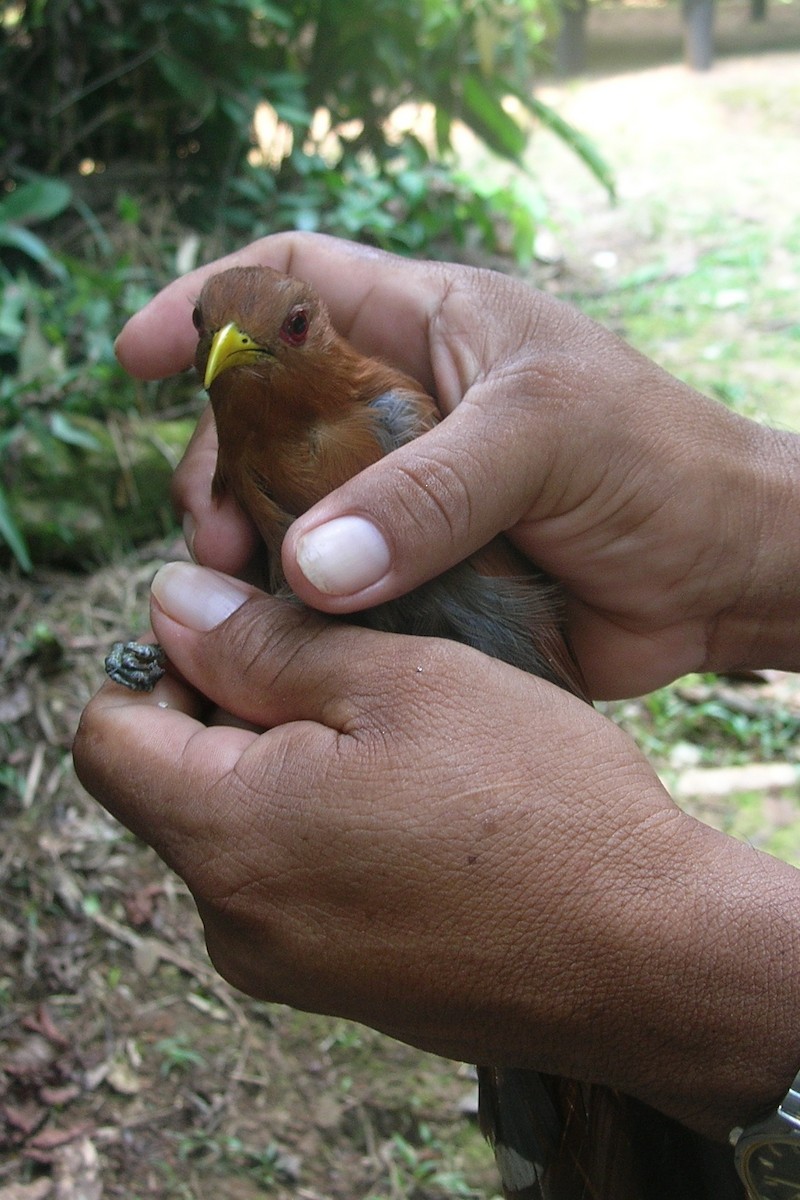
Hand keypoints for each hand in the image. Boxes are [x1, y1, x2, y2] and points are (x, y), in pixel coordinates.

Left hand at [73, 560, 799, 1140]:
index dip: (165, 664)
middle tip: (347, 670)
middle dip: (236, 711)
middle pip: (173, 782)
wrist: (649, 958)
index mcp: (227, 837)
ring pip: (239, 829)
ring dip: (290, 767)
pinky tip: (418, 805)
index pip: (109, 733)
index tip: (252, 632)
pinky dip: (326, 826)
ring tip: (397, 738)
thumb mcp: (402, 681)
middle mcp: (235, 922)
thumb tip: (169, 604)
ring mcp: (288, 966)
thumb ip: (265, 644)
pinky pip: (292, 883)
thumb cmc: (538, 806)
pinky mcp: (341, 984)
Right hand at [116, 232, 799, 696]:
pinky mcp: (421, 573)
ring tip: (240, 588)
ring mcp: (408, 494)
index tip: (140, 357)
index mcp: (431, 330)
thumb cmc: (660, 466)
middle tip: (212, 533)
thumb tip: (310, 564)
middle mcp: (406, 408)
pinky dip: (299, 606)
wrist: (725, 575)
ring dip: (249, 542)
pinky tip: (282, 632)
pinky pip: (335, 584)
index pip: (293, 284)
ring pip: (289, 505)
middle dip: (217, 463)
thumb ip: (428, 493)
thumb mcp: (543, 440)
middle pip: (265, 412)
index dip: (209, 306)